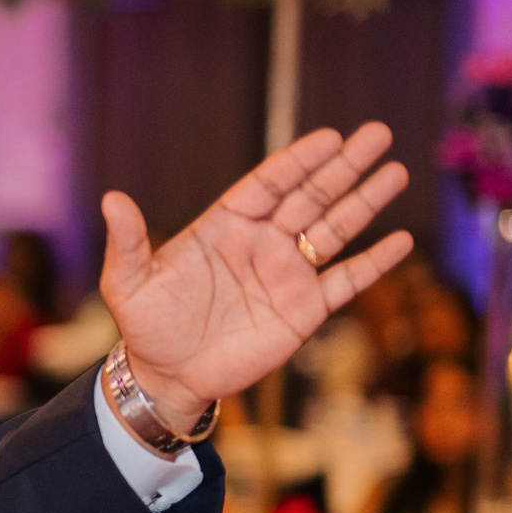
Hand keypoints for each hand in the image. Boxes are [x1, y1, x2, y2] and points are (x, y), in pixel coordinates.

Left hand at [101, 123, 413, 432]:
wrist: (168, 378)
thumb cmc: (147, 327)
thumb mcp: (128, 285)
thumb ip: (128, 242)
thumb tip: (111, 199)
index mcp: (224, 228)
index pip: (268, 185)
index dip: (297, 161)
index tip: (328, 137)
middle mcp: (262, 243)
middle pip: (310, 197)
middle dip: (344, 167)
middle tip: (377, 134)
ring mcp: (286, 275)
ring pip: (334, 231)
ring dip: (365, 203)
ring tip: (396, 172)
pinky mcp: (304, 311)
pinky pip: (345, 282)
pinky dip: (372, 263)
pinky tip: (400, 242)